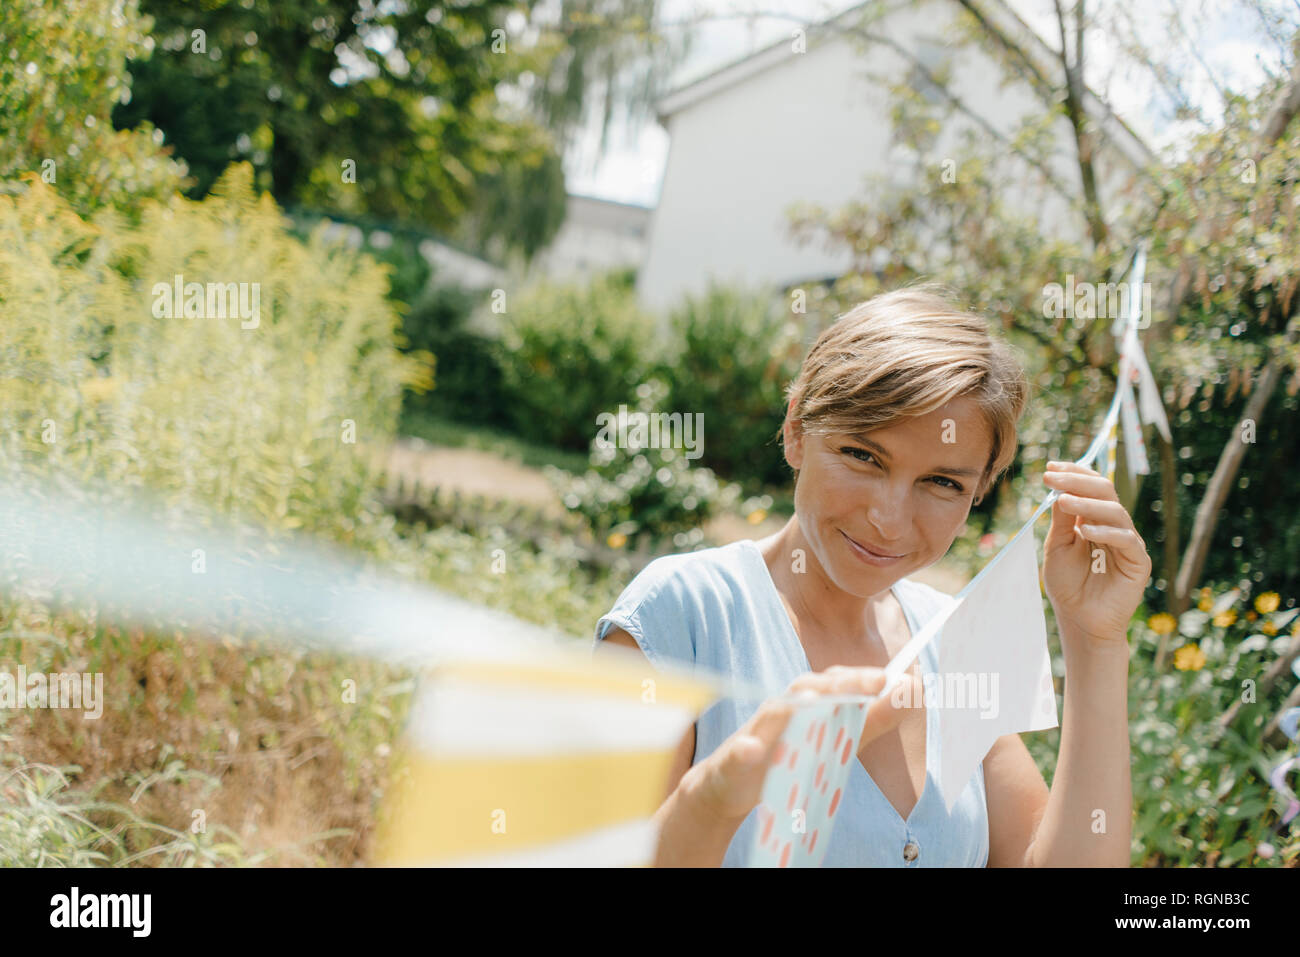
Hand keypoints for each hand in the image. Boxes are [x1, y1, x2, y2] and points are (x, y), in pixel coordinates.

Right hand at [682, 666, 920, 822]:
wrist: (727, 790)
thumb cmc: (783, 761)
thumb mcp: (832, 742)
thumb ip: (867, 722)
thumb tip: (907, 693)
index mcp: (804, 707)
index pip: (831, 684)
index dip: (857, 678)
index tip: (888, 678)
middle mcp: (780, 713)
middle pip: (806, 690)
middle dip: (837, 683)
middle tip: (871, 681)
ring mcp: (754, 735)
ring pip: (772, 714)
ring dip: (792, 706)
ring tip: (814, 700)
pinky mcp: (733, 761)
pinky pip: (737, 753)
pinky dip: (745, 750)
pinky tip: (753, 749)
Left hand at [1042, 460, 1151, 652]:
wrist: (1079, 620)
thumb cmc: (1068, 585)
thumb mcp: (1057, 547)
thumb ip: (1062, 521)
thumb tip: (1061, 490)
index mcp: (1096, 520)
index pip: (1091, 488)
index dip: (1073, 474)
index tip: (1049, 467)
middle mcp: (1115, 526)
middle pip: (1105, 492)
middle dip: (1077, 482)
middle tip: (1052, 478)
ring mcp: (1128, 543)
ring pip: (1115, 512)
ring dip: (1087, 504)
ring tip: (1063, 501)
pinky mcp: (1138, 562)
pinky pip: (1126, 540)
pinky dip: (1105, 532)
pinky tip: (1085, 532)